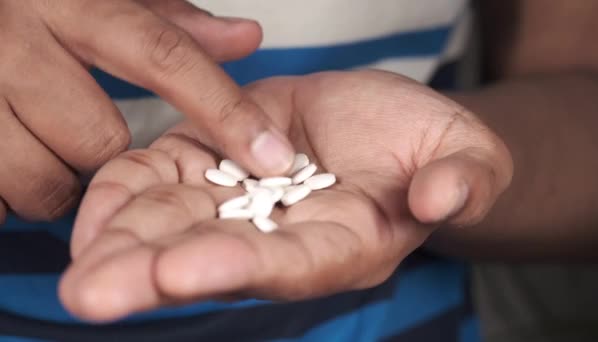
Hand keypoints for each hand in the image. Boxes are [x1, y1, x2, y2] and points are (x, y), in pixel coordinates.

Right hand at [0, 0, 292, 224]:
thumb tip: (246, 37)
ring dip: (48, 179)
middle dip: (95, 153)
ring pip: (42, 180)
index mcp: (70, 0)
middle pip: (99, 140)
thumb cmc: (15, 0)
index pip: (165, 56)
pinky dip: (4, 192)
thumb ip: (170, 19)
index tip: (272, 157)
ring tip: (28, 140)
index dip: (224, 111)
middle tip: (70, 128)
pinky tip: (2, 152)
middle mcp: (17, 37)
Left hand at [60, 70, 511, 321]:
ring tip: (76, 263)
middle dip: (153, 275)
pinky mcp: (215, 155)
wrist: (386, 124)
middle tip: (93, 294)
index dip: (241, 267)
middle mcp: (284, 233)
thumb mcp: (467, 155)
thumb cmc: (432, 146)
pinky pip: (163, 176)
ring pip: (177, 222)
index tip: (185, 273)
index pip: (291, 263)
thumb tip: (443, 199)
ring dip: (123, 242)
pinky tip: (92, 211)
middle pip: (214, 258)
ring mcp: (243, 196)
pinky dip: (127, 191)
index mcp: (344, 243)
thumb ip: (463, 179)